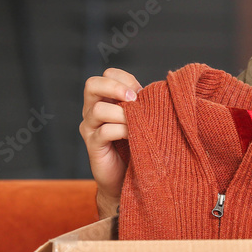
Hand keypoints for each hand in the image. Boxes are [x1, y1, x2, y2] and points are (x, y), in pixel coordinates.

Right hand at [79, 68, 140, 204]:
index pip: (107, 75)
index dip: (124, 78)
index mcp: (105, 99)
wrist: (130, 177)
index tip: (140, 90)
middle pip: (92, 85)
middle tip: (134, 97)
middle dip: (115, 87)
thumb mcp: (141, 118)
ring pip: (99, 109)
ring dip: (123, 113)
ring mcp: (90, 128)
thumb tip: (160, 89)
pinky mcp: (93, 145)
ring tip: (136, 123)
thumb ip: (143, 103)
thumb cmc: (139, 144)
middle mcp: (92, 110)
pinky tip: (134, 136)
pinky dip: (122, 130)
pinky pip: (105, 131)